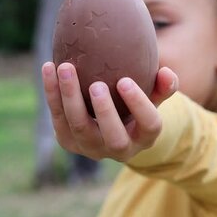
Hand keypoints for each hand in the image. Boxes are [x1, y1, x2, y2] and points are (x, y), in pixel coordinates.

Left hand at [41, 62, 177, 161]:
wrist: (109, 127)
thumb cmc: (136, 105)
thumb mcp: (153, 97)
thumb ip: (163, 85)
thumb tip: (166, 72)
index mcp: (144, 137)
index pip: (148, 124)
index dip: (138, 105)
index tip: (126, 81)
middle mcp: (119, 148)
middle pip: (112, 136)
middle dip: (103, 111)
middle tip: (96, 85)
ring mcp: (90, 147)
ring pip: (78, 126)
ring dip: (70, 97)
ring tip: (66, 68)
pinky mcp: (68, 141)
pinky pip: (58, 117)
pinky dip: (52, 92)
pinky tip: (49, 67)